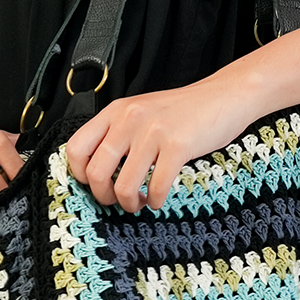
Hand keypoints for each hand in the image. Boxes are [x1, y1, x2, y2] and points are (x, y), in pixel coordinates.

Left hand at [64, 80, 254, 211]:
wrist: (224, 96)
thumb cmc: (182, 111)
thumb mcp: (141, 113)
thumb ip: (118, 133)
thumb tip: (96, 171)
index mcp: (116, 111)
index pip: (76, 148)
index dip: (80, 175)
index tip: (95, 185)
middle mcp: (129, 119)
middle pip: (96, 173)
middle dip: (104, 196)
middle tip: (117, 200)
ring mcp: (153, 132)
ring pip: (124, 186)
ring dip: (130, 204)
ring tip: (140, 201)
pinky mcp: (178, 145)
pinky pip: (156, 187)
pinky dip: (156, 200)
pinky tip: (159, 197)